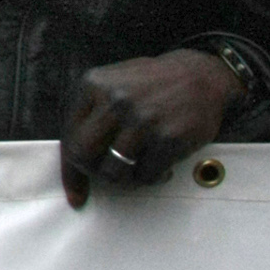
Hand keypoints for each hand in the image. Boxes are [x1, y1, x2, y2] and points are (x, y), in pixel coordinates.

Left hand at [60, 50, 241, 207]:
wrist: (200, 74)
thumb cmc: (150, 86)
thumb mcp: (111, 86)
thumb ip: (88, 118)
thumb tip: (73, 172)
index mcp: (92, 85)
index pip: (69, 138)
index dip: (71, 170)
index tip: (76, 194)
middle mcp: (114, 101)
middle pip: (84, 156)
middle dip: (95, 173)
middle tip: (111, 174)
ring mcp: (142, 119)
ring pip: (114, 171)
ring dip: (126, 179)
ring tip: (139, 169)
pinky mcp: (168, 136)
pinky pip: (146, 175)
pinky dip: (152, 178)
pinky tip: (161, 167)